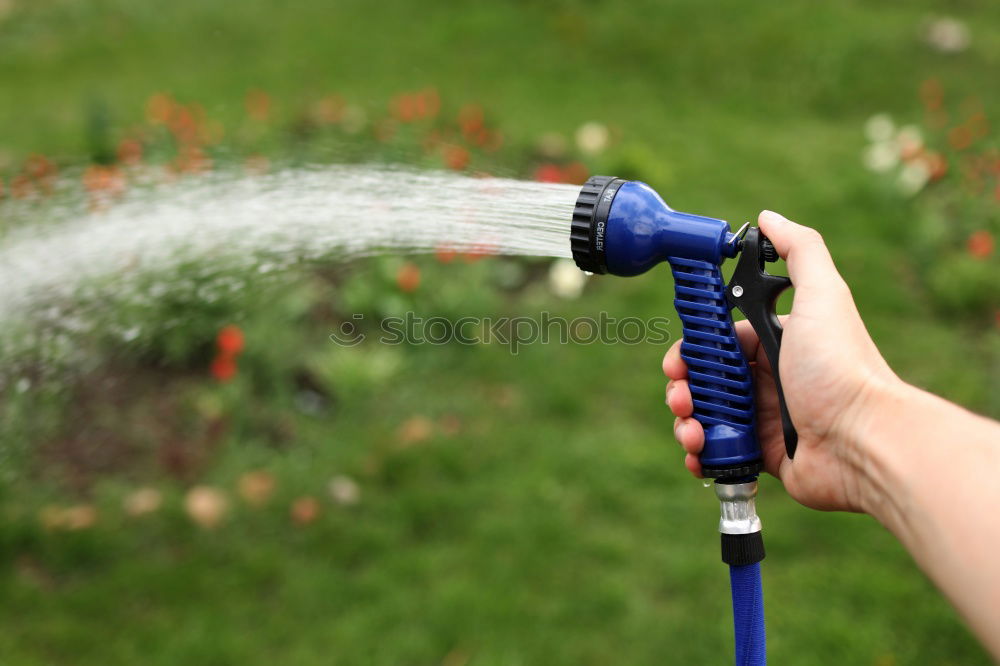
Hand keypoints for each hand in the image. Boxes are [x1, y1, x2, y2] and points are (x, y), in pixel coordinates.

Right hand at [663, 210, 900, 511]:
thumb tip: (767, 218)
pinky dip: (700, 452)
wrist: (862, 440)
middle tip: (680, 395)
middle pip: (706, 377)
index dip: (694, 346)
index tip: (679, 357)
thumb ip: (798, 250)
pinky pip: (718, 450)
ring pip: (706, 413)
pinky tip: (699, 451)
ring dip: (686, 421)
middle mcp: (769, 377)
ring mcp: (764, 417)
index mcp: (776, 340)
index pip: (720, 338)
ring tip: (691, 430)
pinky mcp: (762, 453)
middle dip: (683, 385)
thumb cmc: (840, 368)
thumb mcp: (821, 296)